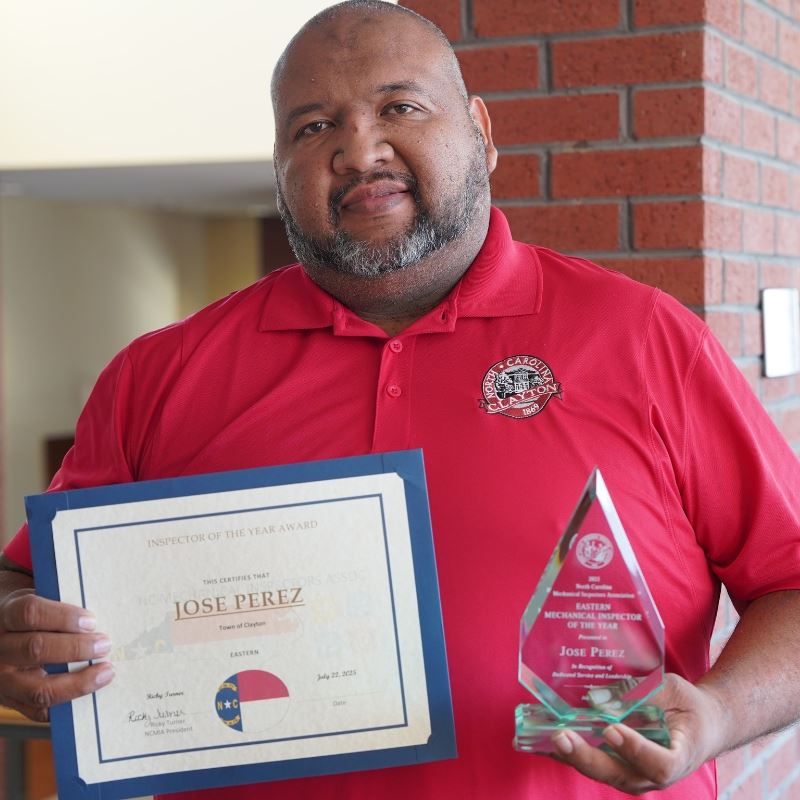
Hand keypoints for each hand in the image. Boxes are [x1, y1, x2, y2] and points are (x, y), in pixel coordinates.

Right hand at [0, 588, 114, 721]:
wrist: (3, 632)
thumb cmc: (33, 612)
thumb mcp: (40, 595)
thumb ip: (63, 597)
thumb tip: (99, 599)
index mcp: (6, 615)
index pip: (29, 613)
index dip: (63, 617)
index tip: (91, 621)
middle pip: (35, 649)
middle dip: (76, 648)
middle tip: (105, 645)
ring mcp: (2, 680)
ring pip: (37, 689)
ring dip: (77, 682)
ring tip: (105, 672)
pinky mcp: (10, 701)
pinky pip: (39, 711)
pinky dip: (68, 702)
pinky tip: (90, 690)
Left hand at [551, 673, 727, 795]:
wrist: (702, 726)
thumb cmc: (688, 707)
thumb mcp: (673, 691)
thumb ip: (642, 694)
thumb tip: (597, 697)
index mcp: (679, 757)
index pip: (658, 764)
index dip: (634, 750)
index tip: (612, 730)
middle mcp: (654, 775)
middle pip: (621, 776)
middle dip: (588, 757)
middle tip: (562, 737)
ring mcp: (635, 775)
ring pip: (603, 773)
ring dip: (573, 757)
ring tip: (544, 739)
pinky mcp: (618, 767)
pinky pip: (593, 765)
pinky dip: (568, 755)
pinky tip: (541, 742)